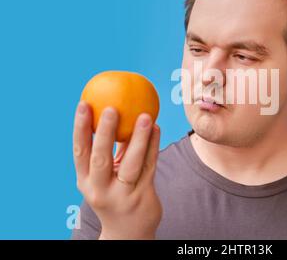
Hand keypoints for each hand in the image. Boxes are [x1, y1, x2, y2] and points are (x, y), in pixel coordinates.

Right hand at [72, 100, 161, 238]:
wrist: (128, 232)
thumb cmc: (115, 193)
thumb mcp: (106, 176)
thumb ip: (111, 150)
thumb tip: (117, 111)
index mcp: (86, 182)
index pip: (79, 152)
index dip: (79, 128)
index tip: (83, 104)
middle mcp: (101, 190)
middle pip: (101, 158)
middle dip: (104, 132)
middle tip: (112, 107)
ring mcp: (123, 195)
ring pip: (132, 163)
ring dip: (139, 138)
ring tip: (146, 115)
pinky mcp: (143, 196)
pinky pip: (150, 166)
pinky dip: (153, 146)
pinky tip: (156, 128)